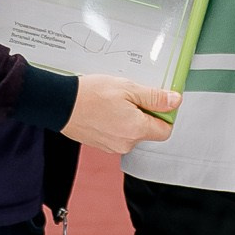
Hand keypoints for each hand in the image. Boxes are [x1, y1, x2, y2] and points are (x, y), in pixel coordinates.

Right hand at [62, 75, 180, 155]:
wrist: (60, 104)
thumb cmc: (90, 94)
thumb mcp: (127, 88)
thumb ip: (154, 97)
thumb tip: (174, 102)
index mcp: (136, 130)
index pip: (165, 130)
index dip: (164, 114)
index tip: (156, 101)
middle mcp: (126, 143)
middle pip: (148, 131)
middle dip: (144, 113)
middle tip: (130, 96)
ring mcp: (113, 146)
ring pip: (132, 132)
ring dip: (129, 117)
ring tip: (114, 101)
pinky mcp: (102, 145)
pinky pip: (118, 134)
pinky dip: (116, 122)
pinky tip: (105, 109)